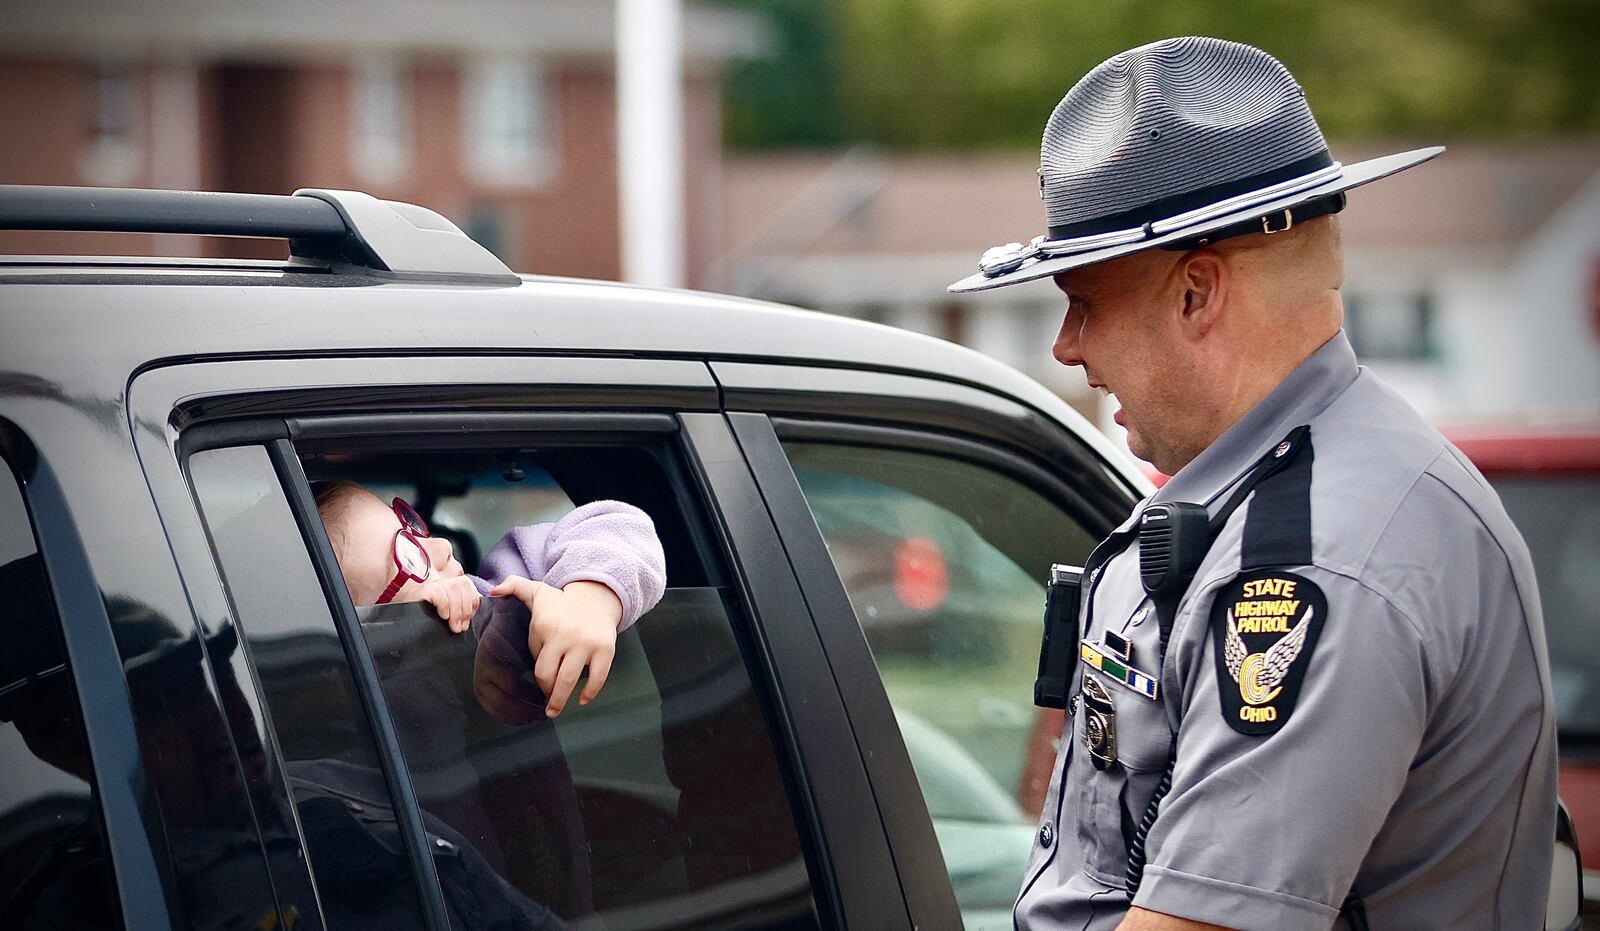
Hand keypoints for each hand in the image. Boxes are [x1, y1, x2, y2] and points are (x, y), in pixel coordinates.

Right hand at [414, 574, 480, 633]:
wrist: (401, 629)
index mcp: (448, 588)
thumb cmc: (424, 627)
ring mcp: (430, 586)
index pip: (468, 585)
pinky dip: (444, 605)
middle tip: (460, 627)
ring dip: (456, 610)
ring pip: (453, 587)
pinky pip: (438, 591)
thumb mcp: (446, 621)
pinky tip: (442, 616)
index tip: (467, 621)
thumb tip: (468, 621)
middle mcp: (440, 584)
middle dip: (465, 609)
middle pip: (463, 584)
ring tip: (452, 626)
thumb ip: (459, 616)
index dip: (472, 602)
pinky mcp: (420, 591)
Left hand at [487, 577, 621, 716]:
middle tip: (545, 707)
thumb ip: (513, 586)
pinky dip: (589, 692)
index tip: (540, 681)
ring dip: (561, 700)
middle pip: (550, 676)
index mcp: (545, 626)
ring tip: (555, 710)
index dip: (538, 675)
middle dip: (546, 695)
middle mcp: (565, 636)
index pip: (536, 662)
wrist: (597, 596)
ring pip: (570, 680)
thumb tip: (492, 590)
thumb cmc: (562, 602)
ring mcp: (586, 644)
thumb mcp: (536, 591)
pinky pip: (598, 677)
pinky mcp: (606, 649)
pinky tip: (581, 700)